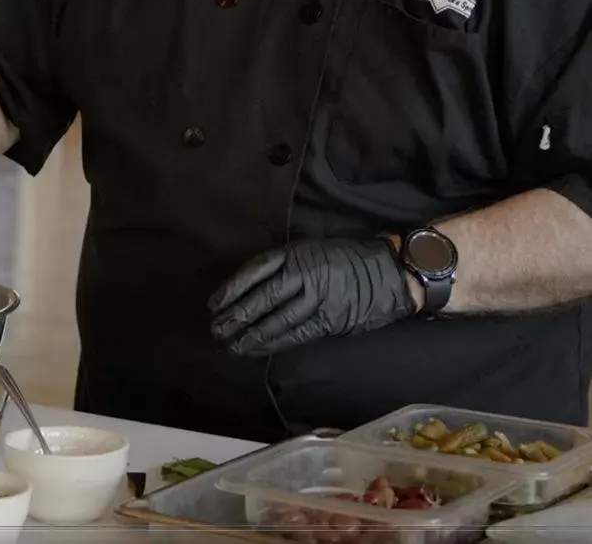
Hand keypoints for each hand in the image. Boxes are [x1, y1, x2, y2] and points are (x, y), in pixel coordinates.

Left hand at [208, 238, 416, 355]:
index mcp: (294, 254)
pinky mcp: (329, 319)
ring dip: (252, 336)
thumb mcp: (308, 250)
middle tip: (216, 330)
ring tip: (232, 346)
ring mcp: (317, 298)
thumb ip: (282, 266)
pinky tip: (259, 350)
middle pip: (262, 298)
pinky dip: (275, 344)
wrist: (386, 272)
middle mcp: (303, 274)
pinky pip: (297, 334)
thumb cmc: (342, 260)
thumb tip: (248, 289)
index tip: (214, 305)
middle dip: (236, 316)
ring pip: (277, 320)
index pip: (254, 270)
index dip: (231, 289)